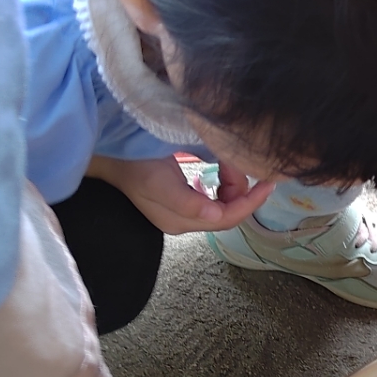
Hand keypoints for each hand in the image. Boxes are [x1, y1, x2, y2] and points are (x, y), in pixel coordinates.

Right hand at [88, 155, 273, 233]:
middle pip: (228, 213)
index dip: (250, 202)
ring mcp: (182, 213)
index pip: (227, 217)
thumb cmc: (132, 162)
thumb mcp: (158, 179)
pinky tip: (219, 171)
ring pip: (223, 204)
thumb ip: (186, 200)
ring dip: (232, 184)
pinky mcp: (181, 203)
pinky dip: (221, 185)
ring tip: (228, 162)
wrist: (108, 155)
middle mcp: (184, 222)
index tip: (268, 182)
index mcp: (180, 220)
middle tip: (249, 166)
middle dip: (244, 192)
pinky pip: (212, 199)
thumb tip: (215, 215)